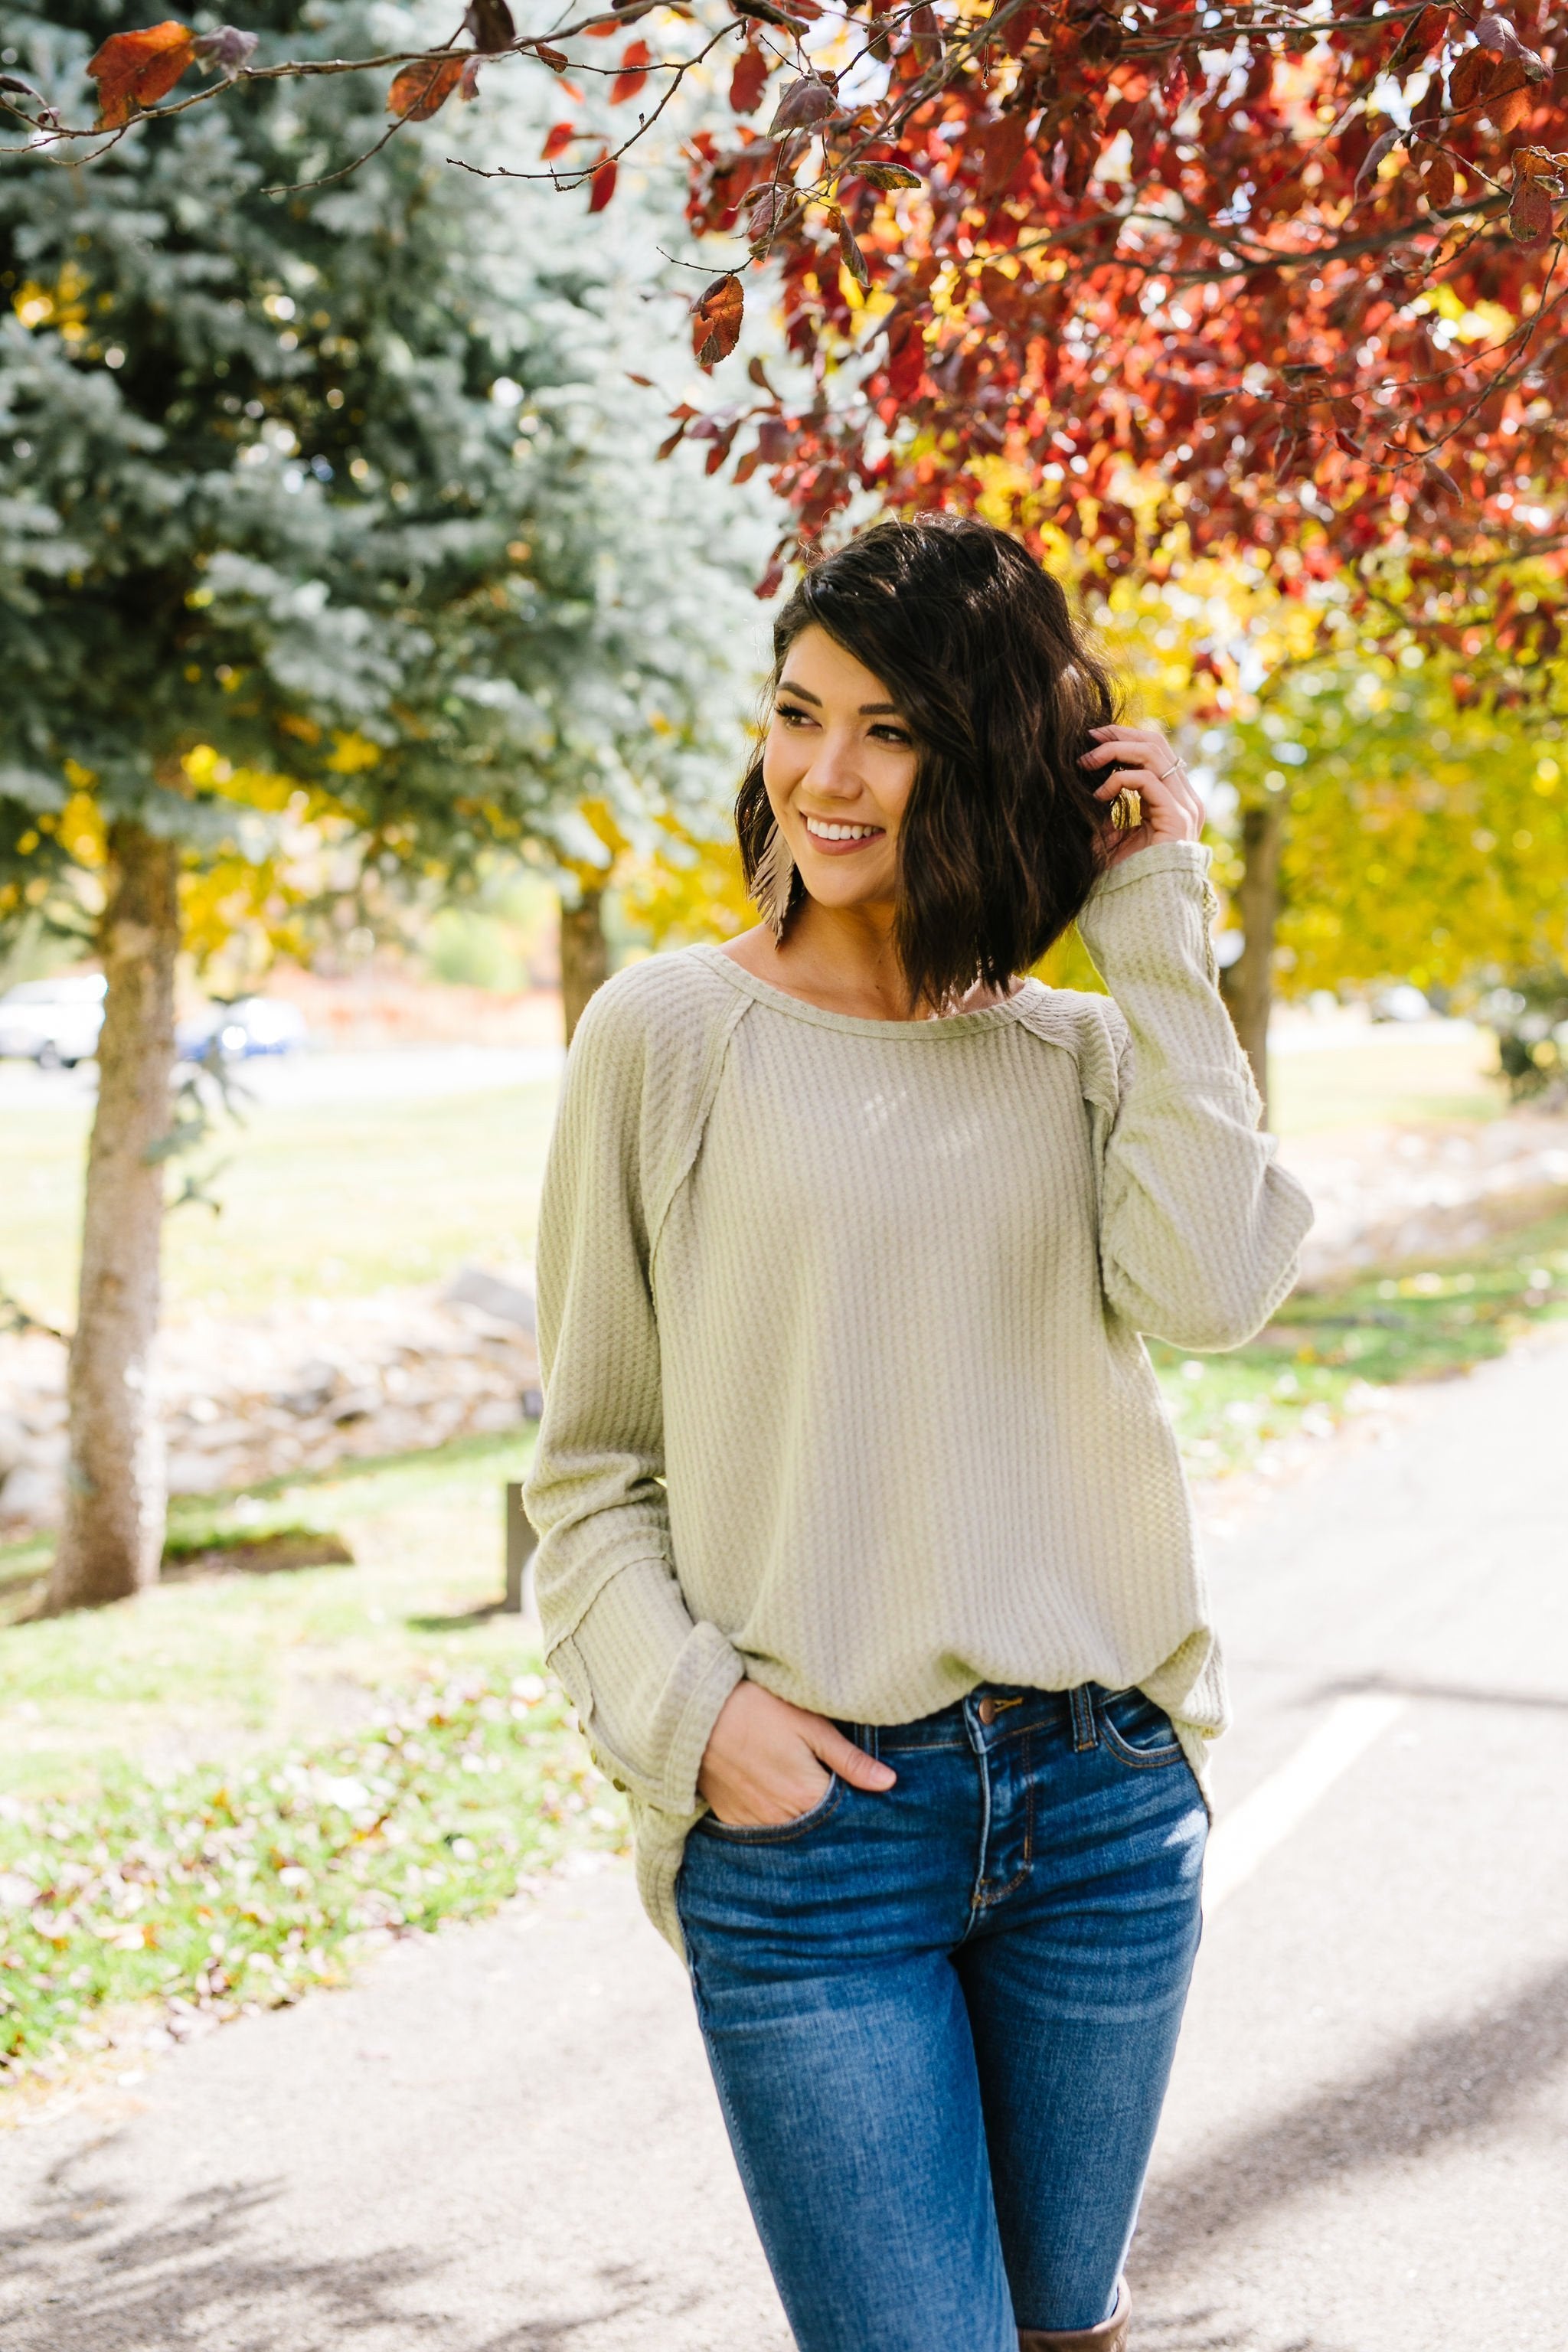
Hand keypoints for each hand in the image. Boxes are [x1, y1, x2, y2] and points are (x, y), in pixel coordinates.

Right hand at [697, 1679, 896, 1827]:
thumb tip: (889, 1782)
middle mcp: (780, 1818)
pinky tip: (777, 1799)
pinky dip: (775, 1820)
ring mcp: (753, 1821)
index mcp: (806, 1795)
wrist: (696, 1712)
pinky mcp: (731, 1818)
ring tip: (804, 1793)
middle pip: (818, 1828)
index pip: (845, 1817)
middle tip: (836, 1794)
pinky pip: (762, 1830)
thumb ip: (849, 1759)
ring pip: (791, 1831)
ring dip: (802, 1819)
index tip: (864, 1796)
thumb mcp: (810, 1725)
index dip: (858, 1806)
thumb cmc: (757, 1709)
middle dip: (831, 1817)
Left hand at [1080, 723, 1203, 866]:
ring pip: (1153, 754)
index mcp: (1173, 798)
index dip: (1124, 737)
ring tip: (1087, 763)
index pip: (1155, 750)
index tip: (1092, 738)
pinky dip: (1118, 781)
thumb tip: (1088, 778)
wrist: (1140, 907)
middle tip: (1088, 739)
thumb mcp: (1112, 833)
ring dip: (1115, 752)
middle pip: (1156, 744)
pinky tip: (1099, 796)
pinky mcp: (1177, 817)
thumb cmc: (1125, 876)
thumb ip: (1109, 804)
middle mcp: (1184, 798)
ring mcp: (1184, 807)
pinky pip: (1147, 781)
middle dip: (1119, 735)